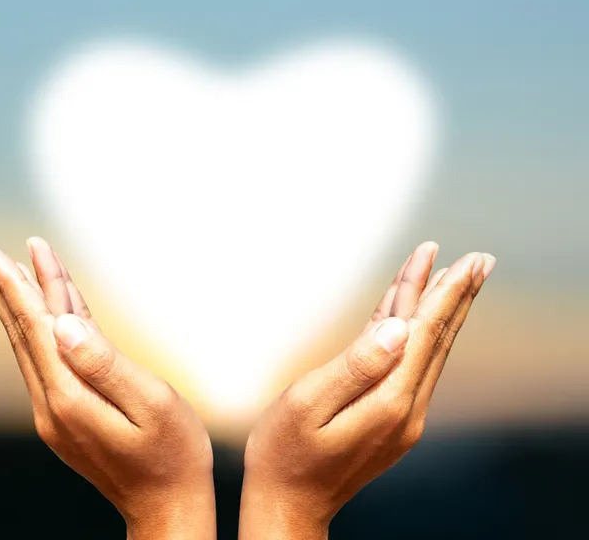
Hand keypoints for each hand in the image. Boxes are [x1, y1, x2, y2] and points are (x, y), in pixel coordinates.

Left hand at [0, 238, 215, 539]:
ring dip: (22, 306)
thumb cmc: (173, 455)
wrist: (169, 510)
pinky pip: (51, 361)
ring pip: (34, 346)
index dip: (18, 288)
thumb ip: (105, 362)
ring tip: (9, 270)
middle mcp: (53, 405)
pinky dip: (46, 330)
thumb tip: (63, 325)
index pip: (36, 330)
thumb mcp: (151, 404)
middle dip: (5, 290)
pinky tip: (50, 312)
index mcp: (70, 398)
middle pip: (24, 334)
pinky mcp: (68, 418)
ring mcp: (57, 414)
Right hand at [239, 242, 495, 538]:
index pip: (425, 335)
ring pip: (426, 352)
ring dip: (438, 312)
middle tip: (480, 260)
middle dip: (455, 296)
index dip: (442, 294)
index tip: (464, 260)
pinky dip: (413, 335)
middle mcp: (405, 410)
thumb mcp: (308, 403)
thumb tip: (399, 328)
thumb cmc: (285, 452)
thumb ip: (355, 365)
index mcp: (388, 401)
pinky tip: (408, 316)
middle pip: (436, 340)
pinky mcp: (388, 421)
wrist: (287, 505)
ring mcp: (400, 418)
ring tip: (452, 276)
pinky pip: (407, 366)